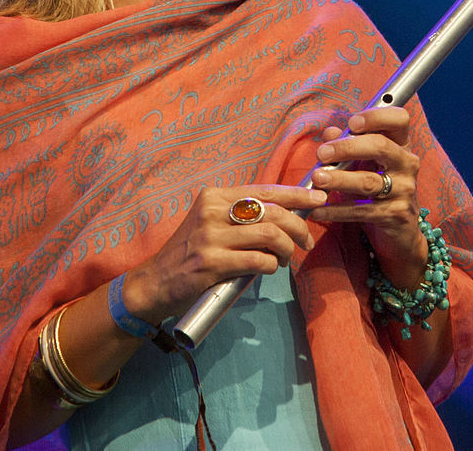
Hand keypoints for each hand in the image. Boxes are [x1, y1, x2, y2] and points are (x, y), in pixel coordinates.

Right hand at [121, 183, 325, 322]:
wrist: (154, 282)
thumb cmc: (190, 253)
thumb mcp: (210, 224)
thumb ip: (240, 216)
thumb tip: (285, 214)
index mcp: (214, 196)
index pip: (264, 190)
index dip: (296, 194)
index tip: (318, 198)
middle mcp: (212, 211)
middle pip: (272, 212)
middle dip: (299, 226)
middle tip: (307, 241)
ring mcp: (210, 236)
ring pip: (270, 235)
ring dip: (288, 249)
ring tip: (287, 258)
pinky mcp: (211, 262)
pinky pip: (258, 260)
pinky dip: (272, 265)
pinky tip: (270, 268)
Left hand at [306, 106, 427, 288]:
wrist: (399, 231)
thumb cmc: (377, 189)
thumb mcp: (364, 165)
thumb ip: (348, 145)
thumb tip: (330, 132)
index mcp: (401, 145)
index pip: (399, 119)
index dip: (376, 117)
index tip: (352, 123)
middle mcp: (407, 164)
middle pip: (380, 146)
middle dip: (348, 147)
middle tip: (322, 153)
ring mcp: (405, 190)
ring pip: (369, 181)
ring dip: (339, 179)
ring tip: (316, 179)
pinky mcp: (396, 215)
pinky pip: (362, 210)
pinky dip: (336, 210)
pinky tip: (318, 209)